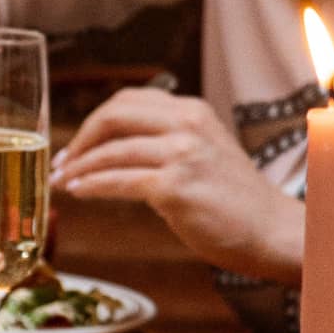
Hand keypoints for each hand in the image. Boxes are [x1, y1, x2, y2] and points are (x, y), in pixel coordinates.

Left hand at [50, 86, 303, 280]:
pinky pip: (118, 180)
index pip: (128, 101)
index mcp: (193, 111)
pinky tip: (79, 192)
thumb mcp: (204, 154)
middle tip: (62, 162)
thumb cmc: (236, 203)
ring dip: (78, 167)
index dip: (94, 122)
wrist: (271, 231)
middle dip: (80, 138)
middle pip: (114, 115)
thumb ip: (168, 144)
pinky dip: (91, 186)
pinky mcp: (175, 186)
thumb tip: (116, 152)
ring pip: (111, 150)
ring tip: (62, 182)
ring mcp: (182, 153)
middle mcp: (187, 124)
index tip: (75, 146)